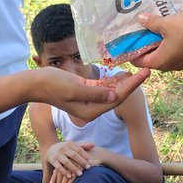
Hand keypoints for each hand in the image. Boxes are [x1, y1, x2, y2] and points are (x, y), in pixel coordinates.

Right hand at [35, 67, 150, 121]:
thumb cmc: (52, 85)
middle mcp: (92, 109)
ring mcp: (88, 101)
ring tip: (138, 72)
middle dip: (132, 84)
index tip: (144, 75)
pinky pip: (102, 88)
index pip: (117, 99)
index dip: (132, 86)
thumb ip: (94, 93)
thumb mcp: (74, 88)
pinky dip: (112, 81)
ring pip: (111, 92)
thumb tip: (114, 96)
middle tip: (147, 71)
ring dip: (124, 82)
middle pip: (117, 96)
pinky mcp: (85, 92)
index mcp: (90, 111)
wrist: (36, 84)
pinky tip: (121, 74)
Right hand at [45, 141, 92, 182]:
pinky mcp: (53, 160)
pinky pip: (59, 167)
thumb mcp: (73, 146)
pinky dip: (64, 172)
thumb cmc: (66, 149)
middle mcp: (63, 148)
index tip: (91, 162)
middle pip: (74, 155)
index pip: (79, 149)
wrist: (50, 150)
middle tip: (88, 168)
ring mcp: (58, 154)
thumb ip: (83, 146)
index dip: (85, 156)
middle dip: (81, 162)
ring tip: (80, 174)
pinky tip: (70, 176)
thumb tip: (94, 145)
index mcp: (70, 144)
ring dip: (74, 168)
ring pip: (67, 162)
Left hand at [129, 12, 182, 71]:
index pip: (138, 61)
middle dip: (144, 43)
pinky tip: (167, 27)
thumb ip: (152, 23)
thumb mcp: (166, 24)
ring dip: (156, 41)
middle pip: (150, 56)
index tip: (126, 39)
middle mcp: (168, 65)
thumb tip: (140, 19)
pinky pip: (173, 49)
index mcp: (159, 62)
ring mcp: (180, 61)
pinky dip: (167, 40)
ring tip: (151, 25)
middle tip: (138, 29)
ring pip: (163, 52)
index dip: (131, 50)